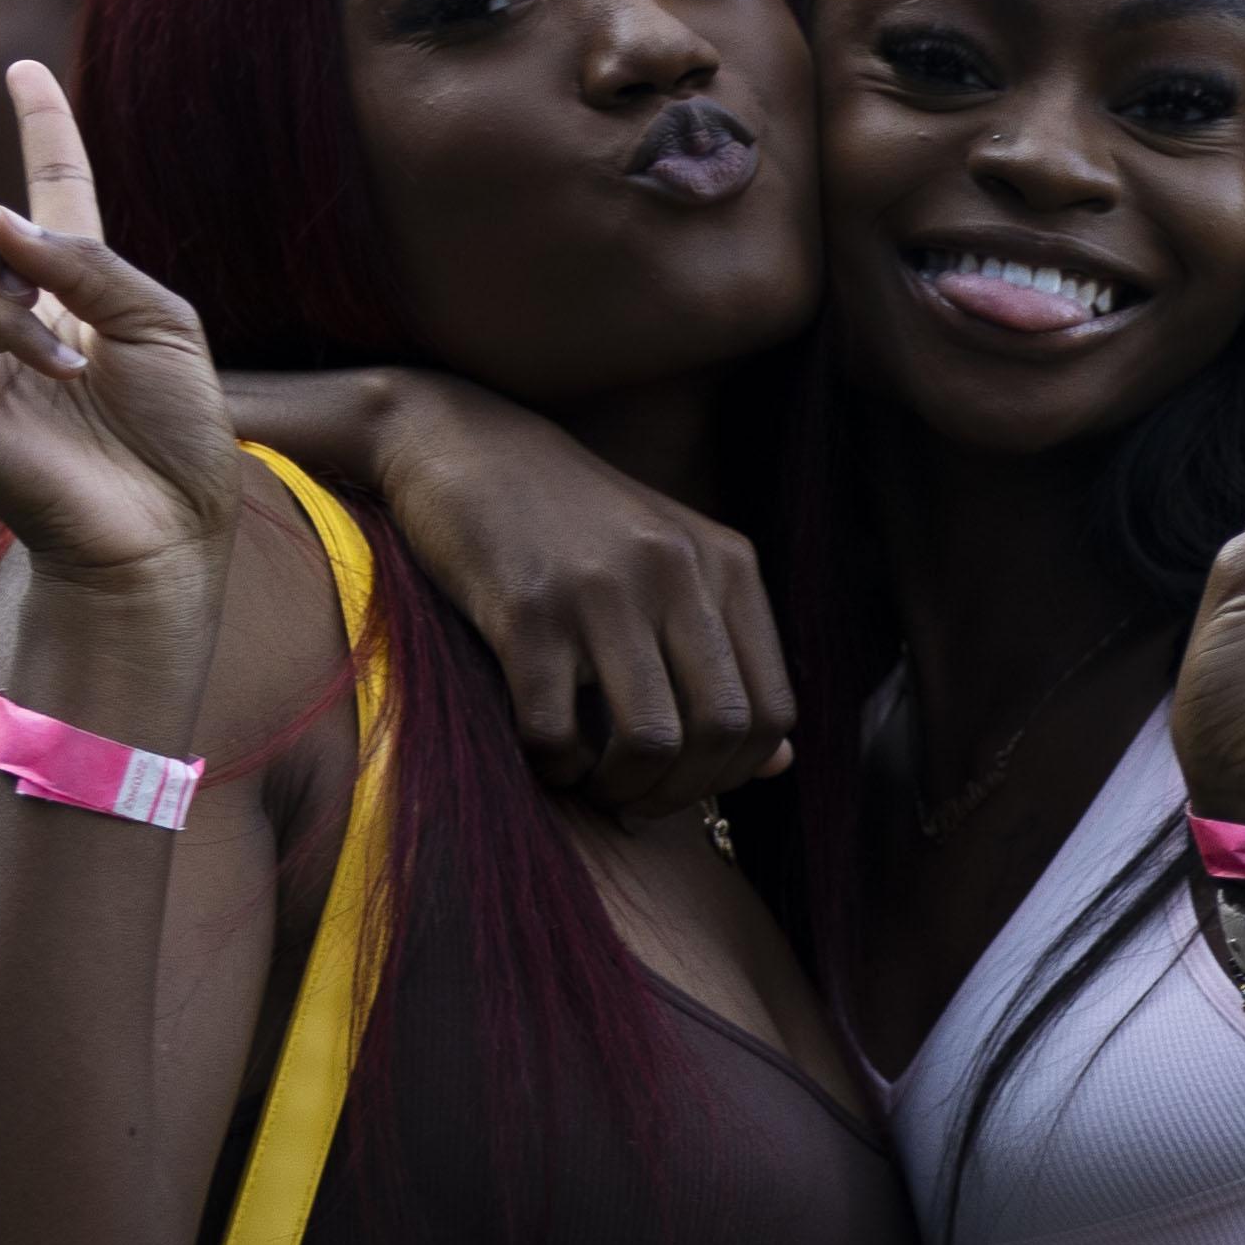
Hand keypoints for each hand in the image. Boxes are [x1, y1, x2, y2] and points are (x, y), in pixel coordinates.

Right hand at [0, 66, 242, 593]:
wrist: (167, 527)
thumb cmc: (177, 431)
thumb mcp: (160, 320)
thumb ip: (85, 256)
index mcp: (73, 283)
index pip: (48, 184)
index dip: (40, 122)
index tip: (23, 66)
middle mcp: (5, 311)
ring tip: (52, 322)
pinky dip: (11, 329)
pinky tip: (62, 368)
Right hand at [363, 375, 794, 816]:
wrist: (464, 445)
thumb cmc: (573, 522)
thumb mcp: (671, 566)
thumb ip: (728, 655)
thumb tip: (781, 765)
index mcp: (726, 563)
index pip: (773, 707)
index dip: (739, 770)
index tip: (693, 781)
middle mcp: (676, 572)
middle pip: (722, 730)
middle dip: (683, 790)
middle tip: (641, 798)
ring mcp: (603, 589)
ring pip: (651, 740)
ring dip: (623, 787)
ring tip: (596, 783)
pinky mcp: (527, 610)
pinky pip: (555, 730)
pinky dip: (555, 766)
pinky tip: (546, 755)